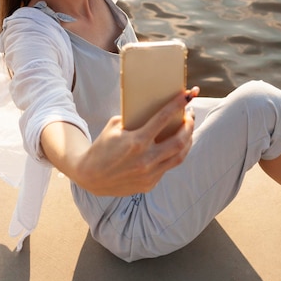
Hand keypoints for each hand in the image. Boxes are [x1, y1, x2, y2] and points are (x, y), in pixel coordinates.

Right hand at [75, 87, 199, 195]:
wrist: (90, 176)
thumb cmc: (103, 146)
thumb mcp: (115, 126)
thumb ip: (135, 119)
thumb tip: (156, 109)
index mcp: (136, 141)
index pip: (163, 118)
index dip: (177, 105)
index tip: (187, 95)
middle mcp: (146, 159)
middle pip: (179, 140)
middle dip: (189, 125)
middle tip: (190, 115)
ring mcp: (149, 174)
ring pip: (179, 156)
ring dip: (187, 141)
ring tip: (188, 130)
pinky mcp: (149, 184)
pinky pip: (167, 166)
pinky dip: (173, 154)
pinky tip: (174, 145)